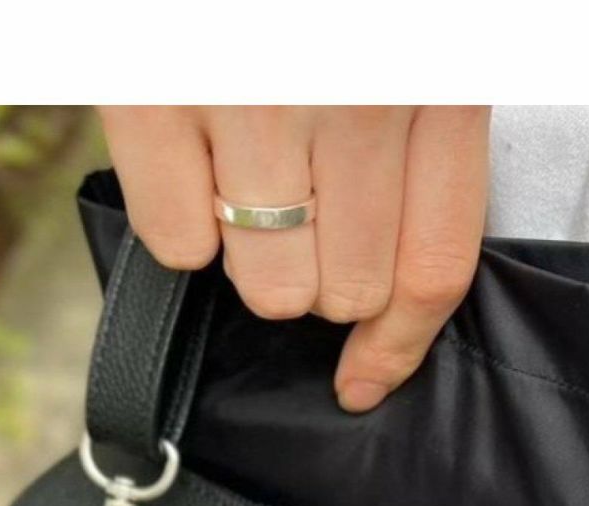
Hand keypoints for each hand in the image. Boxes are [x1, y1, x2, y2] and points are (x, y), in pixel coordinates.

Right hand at [98, 106, 490, 412]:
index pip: (431, 264)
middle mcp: (356, 90)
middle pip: (350, 286)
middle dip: (324, 275)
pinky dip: (181, 230)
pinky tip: (190, 168)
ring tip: (245, 185)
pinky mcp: (153, 90)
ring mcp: (253, 92)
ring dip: (257, 259)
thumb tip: (386, 300)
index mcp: (435, 75)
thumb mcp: (411, 42)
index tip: (365, 379)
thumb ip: (415, 145)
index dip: (399, 345)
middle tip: (299, 215)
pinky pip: (178, 245)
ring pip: (271, 285)